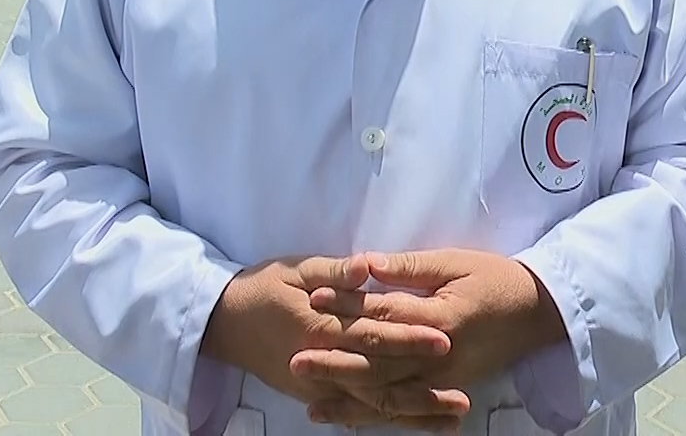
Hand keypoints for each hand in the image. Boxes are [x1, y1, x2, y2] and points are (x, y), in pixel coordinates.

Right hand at [200, 256, 464, 426]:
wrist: (223, 323)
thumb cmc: (263, 288)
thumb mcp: (295, 268)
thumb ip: (334, 270)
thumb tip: (367, 266)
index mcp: (319, 323)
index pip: (371, 332)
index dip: (408, 337)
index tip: (443, 338)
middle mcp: (321, 361)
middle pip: (378, 378)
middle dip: (420, 388)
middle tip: (461, 396)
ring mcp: (317, 385)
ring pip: (371, 404)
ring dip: (412, 413)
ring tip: (452, 417)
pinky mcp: (314, 395)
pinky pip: (356, 411)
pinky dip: (387, 419)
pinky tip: (417, 423)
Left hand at [293, 249, 567, 428]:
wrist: (539, 313)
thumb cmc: (495, 279)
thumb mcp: (455, 262)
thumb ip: (410, 267)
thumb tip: (366, 264)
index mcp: (439, 317)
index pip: (384, 313)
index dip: (346, 306)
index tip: (312, 300)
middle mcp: (438, 356)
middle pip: (380, 363)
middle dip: (335, 364)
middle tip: (295, 362)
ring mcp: (443, 380)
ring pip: (389, 395)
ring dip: (349, 399)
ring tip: (311, 403)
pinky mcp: (446, 392)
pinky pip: (406, 409)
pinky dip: (376, 417)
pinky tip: (347, 419)